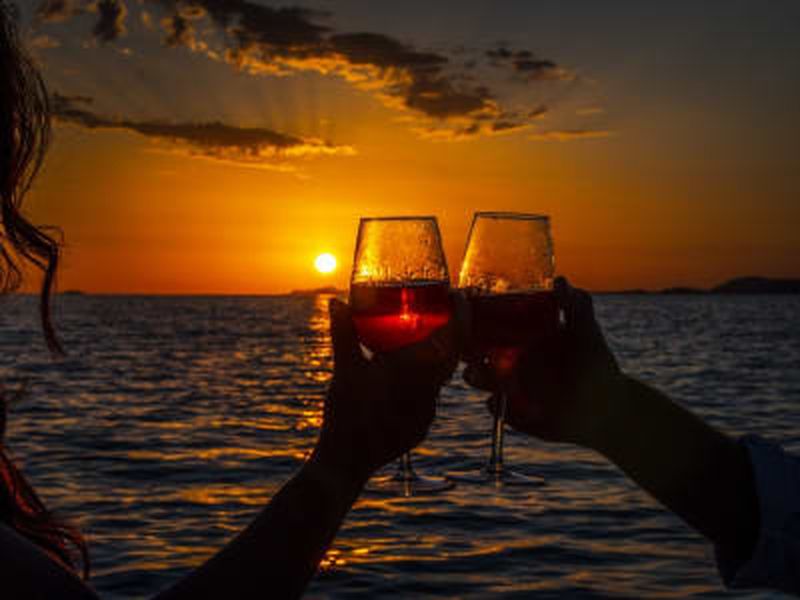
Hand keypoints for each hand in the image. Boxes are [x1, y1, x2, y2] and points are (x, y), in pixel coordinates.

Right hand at [312, 298, 462, 483]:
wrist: (346, 462)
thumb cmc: (346, 413)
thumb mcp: (344, 368)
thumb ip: (343, 332)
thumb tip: (335, 302)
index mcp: (419, 370)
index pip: (456, 336)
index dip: (462, 313)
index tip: (457, 296)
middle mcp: (431, 390)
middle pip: (453, 353)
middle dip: (448, 330)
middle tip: (437, 310)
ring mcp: (429, 410)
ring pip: (441, 374)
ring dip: (435, 354)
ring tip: (417, 338)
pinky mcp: (422, 425)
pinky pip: (430, 393)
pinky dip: (424, 376)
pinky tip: (404, 373)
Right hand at [463, 277, 623, 449]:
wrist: (608, 404)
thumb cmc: (595, 363)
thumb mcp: (586, 331)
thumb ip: (576, 305)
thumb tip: (560, 280)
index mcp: (522, 339)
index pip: (489, 328)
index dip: (474, 323)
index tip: (465, 315)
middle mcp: (511, 363)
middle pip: (477, 353)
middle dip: (465, 349)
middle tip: (466, 347)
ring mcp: (511, 389)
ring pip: (483, 381)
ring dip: (475, 377)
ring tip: (475, 373)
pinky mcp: (517, 414)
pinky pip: (498, 409)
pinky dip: (494, 406)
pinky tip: (497, 402)